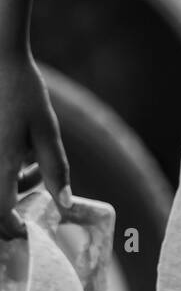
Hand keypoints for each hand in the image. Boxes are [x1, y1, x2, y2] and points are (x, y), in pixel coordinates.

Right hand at [0, 48, 69, 238]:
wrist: (1, 60)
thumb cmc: (25, 93)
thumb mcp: (46, 130)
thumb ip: (55, 168)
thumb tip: (64, 205)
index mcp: (1, 163)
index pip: (0, 214)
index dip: (11, 228)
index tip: (26, 230)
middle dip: (11, 206)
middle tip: (35, 188)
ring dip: (11, 184)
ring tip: (33, 160)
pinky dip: (5, 169)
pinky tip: (21, 151)